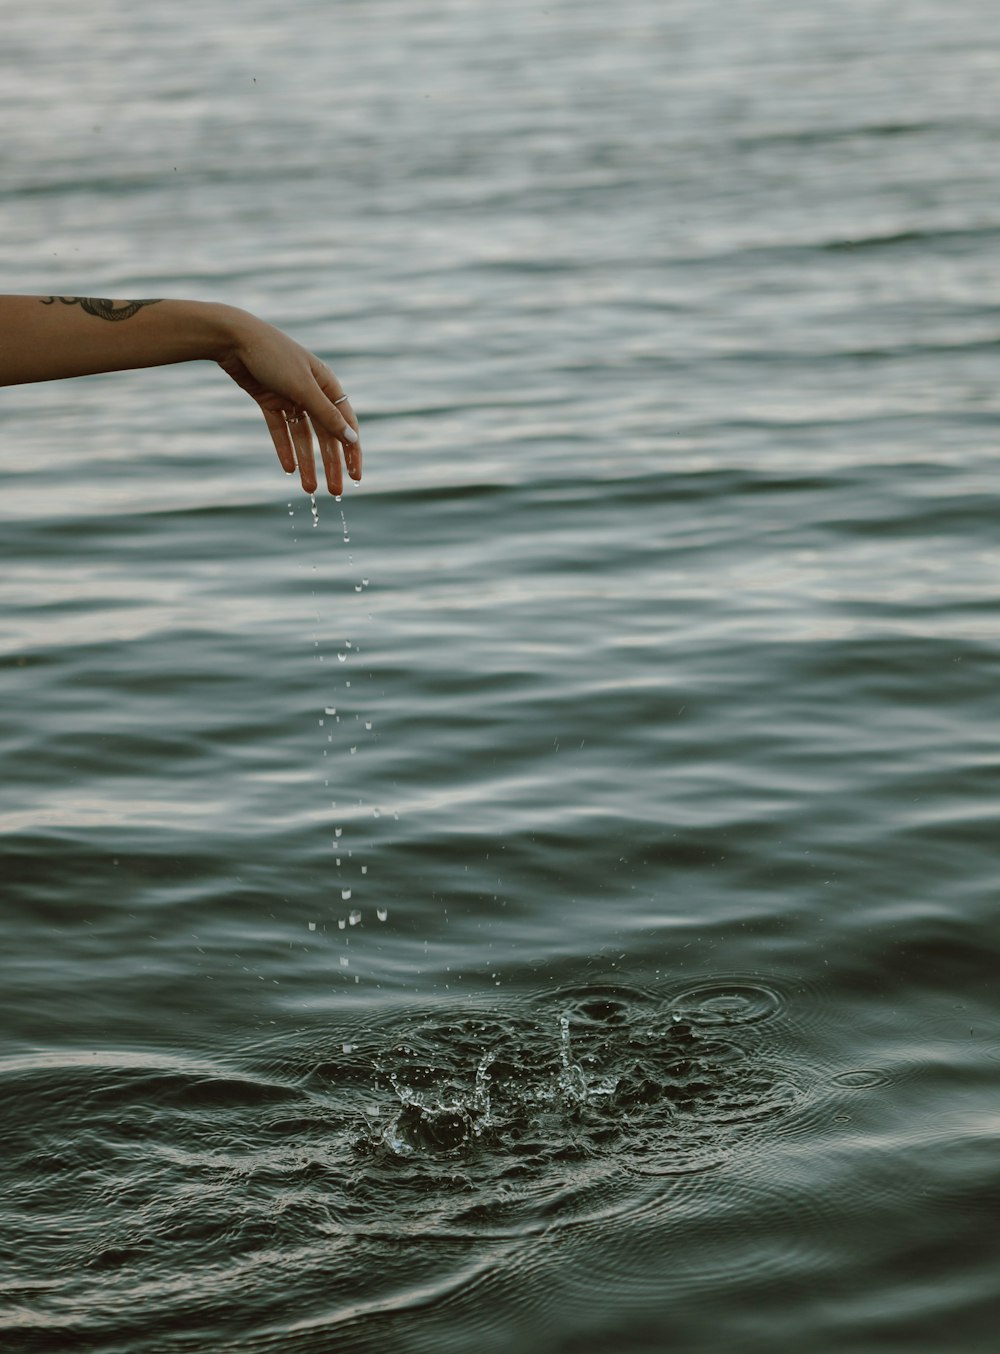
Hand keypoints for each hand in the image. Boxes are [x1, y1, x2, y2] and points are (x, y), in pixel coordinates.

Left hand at [216, 313, 360, 494]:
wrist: (233, 338)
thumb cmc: (274, 356)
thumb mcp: (303, 387)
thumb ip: (327, 415)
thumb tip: (352, 439)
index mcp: (327, 385)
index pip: (346, 424)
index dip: (352, 451)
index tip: (356, 477)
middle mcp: (312, 392)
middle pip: (325, 435)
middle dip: (330, 465)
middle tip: (334, 493)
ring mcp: (290, 397)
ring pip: (303, 437)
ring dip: (307, 463)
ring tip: (308, 489)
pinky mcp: (270, 400)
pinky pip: (281, 430)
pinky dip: (285, 448)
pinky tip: (289, 469)